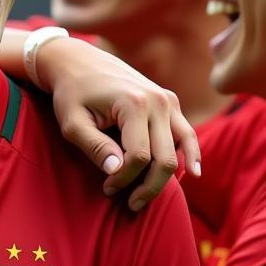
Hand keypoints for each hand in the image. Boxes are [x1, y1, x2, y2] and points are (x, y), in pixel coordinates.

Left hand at [37, 36, 200, 210]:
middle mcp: (158, 101)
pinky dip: (191, 154)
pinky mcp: (170, 102)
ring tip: (148, 196)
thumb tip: (117, 172)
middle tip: (130, 204)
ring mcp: (168, 100)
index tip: (106, 188)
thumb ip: (95, 147)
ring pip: (180, 148)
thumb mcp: (73, 123)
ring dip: (167, 177)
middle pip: (164, 158)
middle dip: (147, 186)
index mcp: (134, 103)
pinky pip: (186, 133)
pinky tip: (194, 173)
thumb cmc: (71, 94)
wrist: (78, 61)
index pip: (139, 157)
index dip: (124, 179)